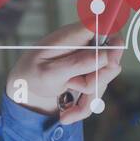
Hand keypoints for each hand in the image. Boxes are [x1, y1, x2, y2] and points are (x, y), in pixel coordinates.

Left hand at [5, 21, 123, 124]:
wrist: (25, 89)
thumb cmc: (31, 74)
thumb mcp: (50, 72)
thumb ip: (77, 63)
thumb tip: (105, 54)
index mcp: (74, 35)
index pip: (105, 25)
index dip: (114, 41)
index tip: (111, 61)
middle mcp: (85, 45)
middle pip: (111, 59)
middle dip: (96, 79)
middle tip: (72, 84)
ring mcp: (90, 60)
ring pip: (106, 79)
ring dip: (87, 97)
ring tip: (62, 95)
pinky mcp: (91, 75)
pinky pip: (98, 93)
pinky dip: (84, 107)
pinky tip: (67, 115)